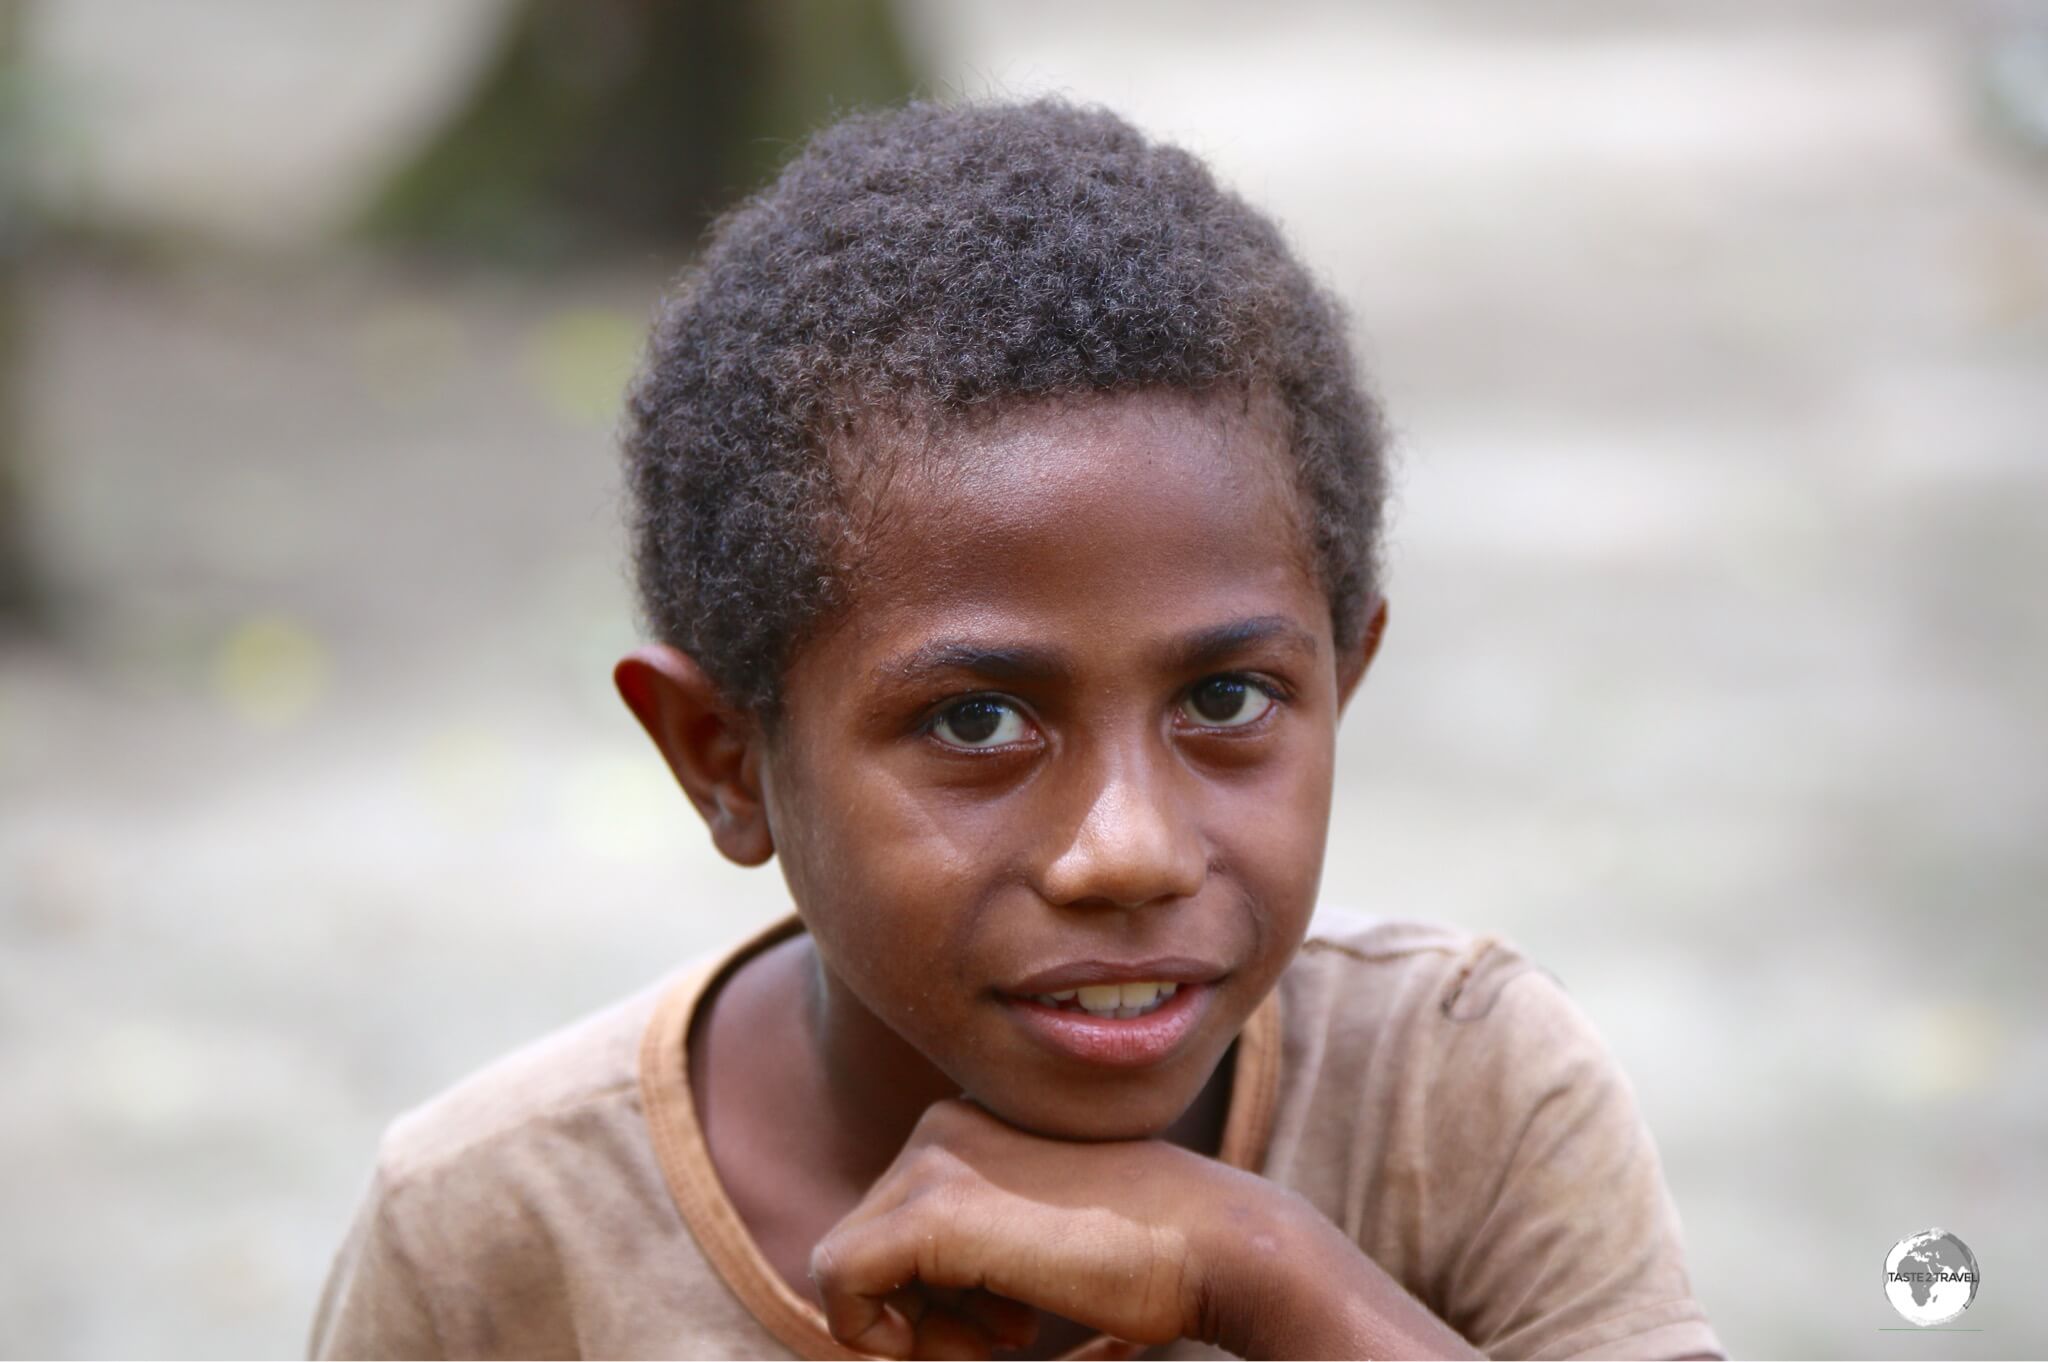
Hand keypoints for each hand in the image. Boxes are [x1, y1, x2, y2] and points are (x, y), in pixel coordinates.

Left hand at [808, 1097, 1306, 1358]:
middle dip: (919, 1313)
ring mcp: (933, 1159)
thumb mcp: (1038, 1236)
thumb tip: (891, 1317)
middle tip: (1007, 1335)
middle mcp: (939, 1123)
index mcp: (967, 1121)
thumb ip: (972, 1249)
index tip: (1009, 1319)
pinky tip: (982, 1343)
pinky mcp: (932, 1212)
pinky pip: (838, 1284)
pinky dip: (881, 1339)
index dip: (932, 1295)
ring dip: (910, 1331)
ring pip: (843, 1267)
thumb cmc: (1148, 1255)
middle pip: (864, 1245)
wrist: (1215, 1242)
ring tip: (1006, 1335)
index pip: (891, 1225)